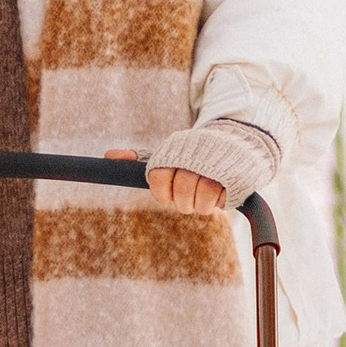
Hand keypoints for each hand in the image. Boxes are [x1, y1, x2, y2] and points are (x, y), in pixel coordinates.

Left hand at [106, 145, 227, 215]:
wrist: (235, 142)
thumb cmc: (195, 154)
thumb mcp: (167, 154)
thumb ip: (141, 157)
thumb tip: (110, 155)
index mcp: (174, 152)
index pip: (158, 180)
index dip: (163, 192)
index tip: (170, 191)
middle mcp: (194, 158)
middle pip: (181, 195)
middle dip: (183, 201)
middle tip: (190, 193)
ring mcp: (215, 168)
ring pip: (199, 204)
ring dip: (201, 204)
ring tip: (206, 191)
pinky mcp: (233, 179)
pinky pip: (218, 203)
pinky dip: (217, 203)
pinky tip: (220, 191)